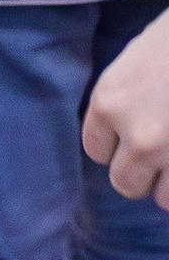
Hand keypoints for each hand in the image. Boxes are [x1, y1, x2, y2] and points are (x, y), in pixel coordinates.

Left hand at [84, 7, 168, 205]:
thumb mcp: (139, 59)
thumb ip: (126, 99)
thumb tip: (125, 131)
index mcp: (110, 102)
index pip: (97, 151)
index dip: (119, 147)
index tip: (137, 139)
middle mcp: (138, 136)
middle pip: (126, 183)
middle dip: (146, 174)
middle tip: (167, 153)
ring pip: (165, 200)